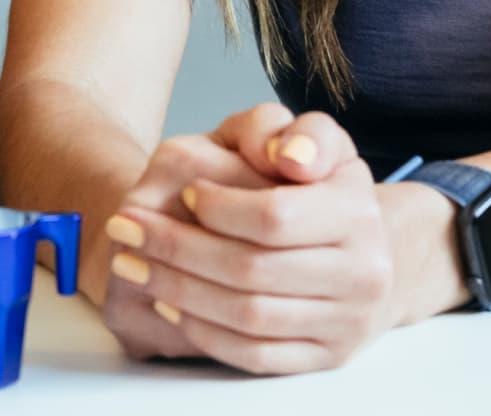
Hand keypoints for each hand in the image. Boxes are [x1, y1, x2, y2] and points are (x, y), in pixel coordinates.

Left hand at [103, 103, 395, 374]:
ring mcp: (347, 323)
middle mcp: (364, 274)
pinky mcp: (326, 358)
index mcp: (359, 213)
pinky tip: (167, 304)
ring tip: (133, 263)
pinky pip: (255, 355)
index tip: (182, 192)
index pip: (274, 216)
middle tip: (126, 228)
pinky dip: (203, 331)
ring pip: (248, 316)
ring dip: (178, 290)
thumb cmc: (320, 191)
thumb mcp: (313, 143)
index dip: (219, 206)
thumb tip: (285, 156)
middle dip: (177, 248)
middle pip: (252, 269)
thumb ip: (291, 131)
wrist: (364, 255)